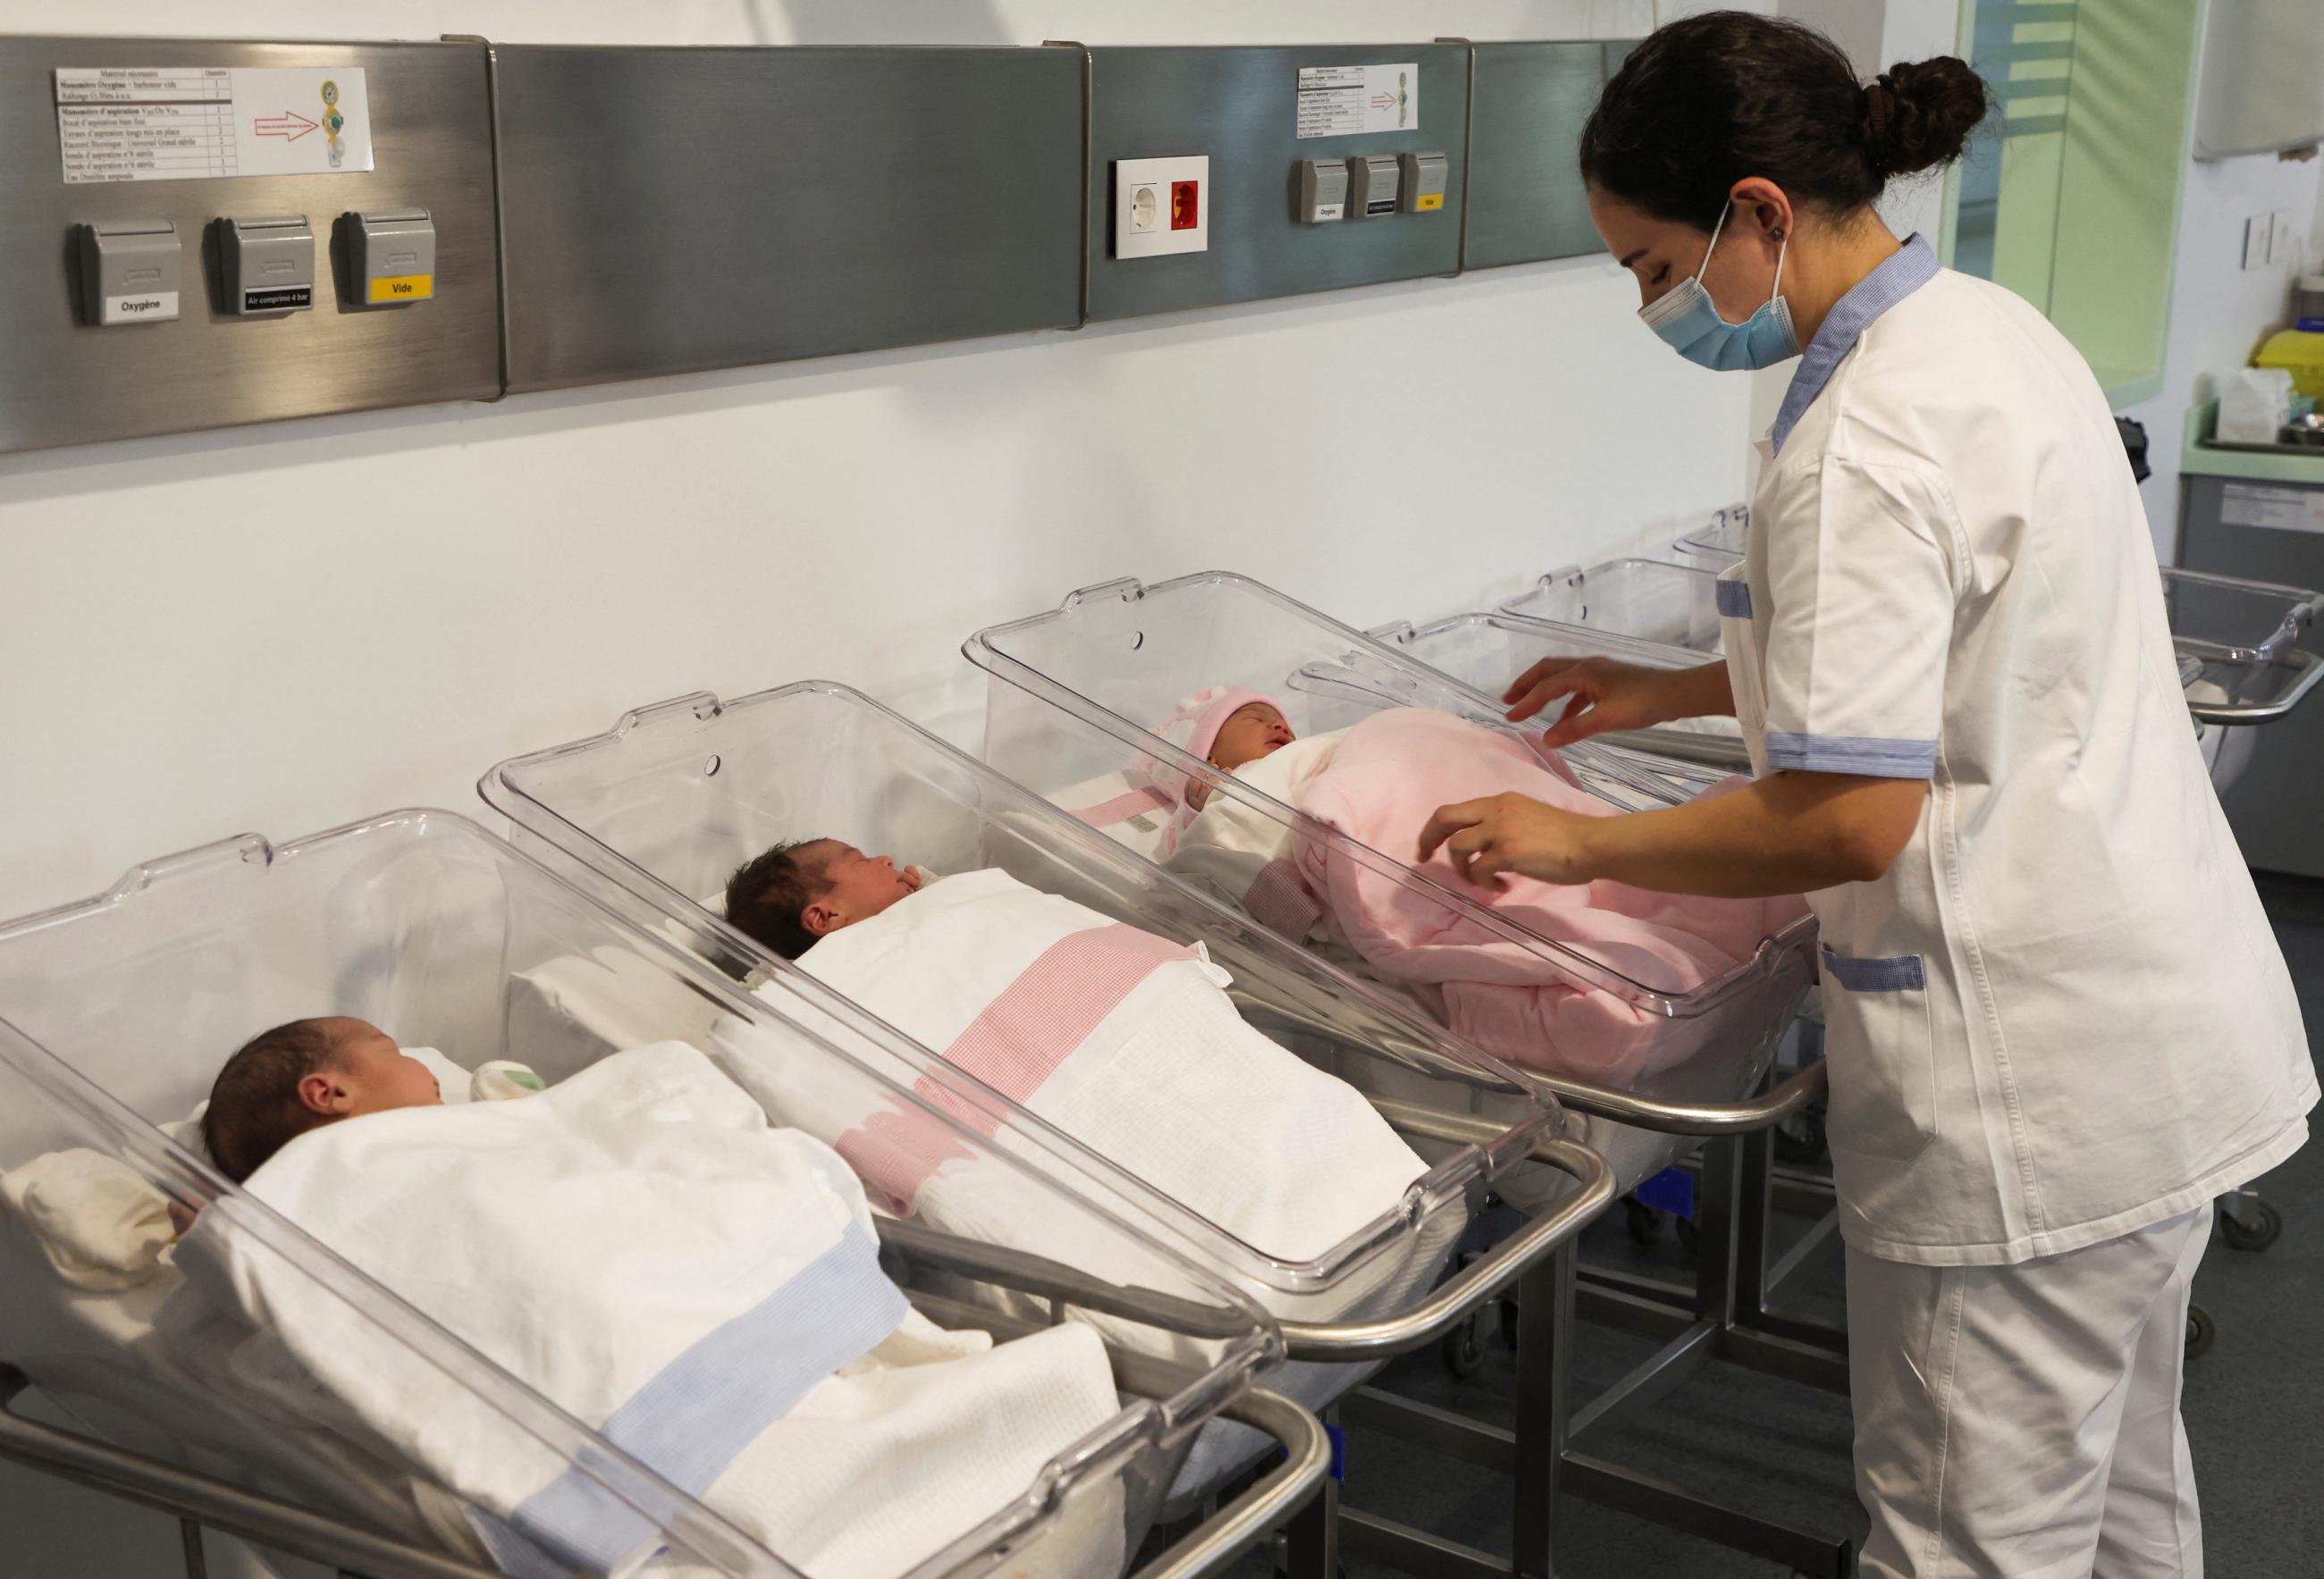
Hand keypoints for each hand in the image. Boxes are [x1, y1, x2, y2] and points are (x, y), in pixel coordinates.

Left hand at [1417, 793, 1599, 886]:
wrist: (1591, 844)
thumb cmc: (1566, 836)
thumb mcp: (1529, 817)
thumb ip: (1505, 824)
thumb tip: (1485, 848)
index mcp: (1500, 801)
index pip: (1456, 809)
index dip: (1436, 827)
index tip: (1429, 845)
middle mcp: (1496, 810)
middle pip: (1444, 818)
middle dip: (1428, 839)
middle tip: (1424, 858)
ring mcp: (1501, 830)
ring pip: (1458, 847)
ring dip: (1463, 869)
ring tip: (1482, 880)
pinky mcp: (1508, 852)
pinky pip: (1479, 870)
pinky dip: (1485, 882)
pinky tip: (1502, 886)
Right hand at [1504, 656, 1685, 748]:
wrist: (1678, 694)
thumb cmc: (1644, 703)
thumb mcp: (1607, 719)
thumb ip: (1575, 729)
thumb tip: (1545, 740)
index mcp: (1584, 672)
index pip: (1546, 687)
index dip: (1526, 702)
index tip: (1509, 717)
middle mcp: (1587, 667)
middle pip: (1548, 671)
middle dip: (1526, 685)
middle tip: (1508, 700)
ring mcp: (1599, 673)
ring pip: (1562, 678)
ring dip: (1545, 692)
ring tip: (1531, 708)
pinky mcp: (1609, 682)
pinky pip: (1578, 688)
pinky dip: (1565, 701)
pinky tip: (1566, 719)